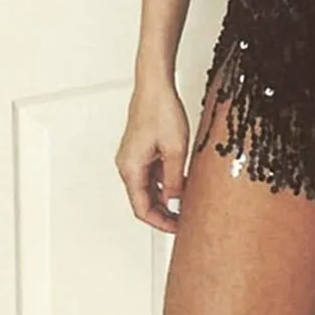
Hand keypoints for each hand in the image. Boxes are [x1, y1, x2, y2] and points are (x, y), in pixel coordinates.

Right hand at [115, 79, 189, 233]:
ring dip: (166, 196)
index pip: (142, 208)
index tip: (178, 229)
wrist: (155, 85)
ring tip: (187, 202)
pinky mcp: (140, 148)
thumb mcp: (176, 150)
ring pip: (148, 187)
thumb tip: (176, 202)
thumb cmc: (161, 110)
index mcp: (131, 168)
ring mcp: (133, 156)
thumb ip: (175, 180)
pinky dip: (165, 181)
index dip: (160, 222)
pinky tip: (183, 182)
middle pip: (143, 199)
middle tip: (185, 220)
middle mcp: (127, 164)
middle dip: (164, 212)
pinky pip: (151, 173)